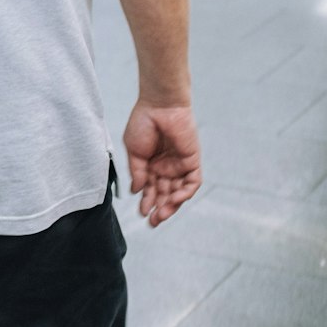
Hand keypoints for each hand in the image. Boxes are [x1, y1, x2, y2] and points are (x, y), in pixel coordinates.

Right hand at [123, 100, 201, 226]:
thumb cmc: (143, 122)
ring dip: (171, 205)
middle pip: (164, 193)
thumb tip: (136, 191)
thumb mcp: (134, 151)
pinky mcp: (192, 161)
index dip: (146, 202)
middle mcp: (165, 166)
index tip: (141, 213)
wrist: (159, 106)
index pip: (150, 189)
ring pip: (178, 191)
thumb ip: (137, 172)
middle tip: (152, 221)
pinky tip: (174, 200)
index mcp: (150, 164)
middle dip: (158, 208)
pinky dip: (184, 193)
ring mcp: (179, 165)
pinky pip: (192, 182)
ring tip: (161, 215)